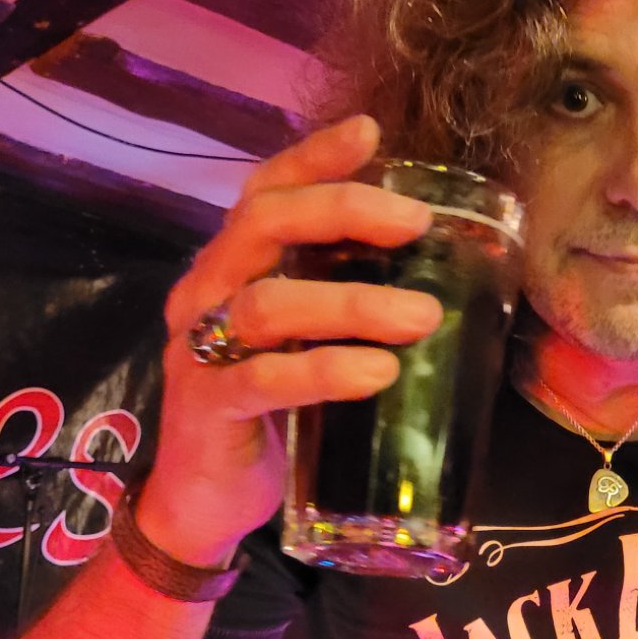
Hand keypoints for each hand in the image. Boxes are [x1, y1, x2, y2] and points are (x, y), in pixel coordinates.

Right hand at [133, 116, 443, 564]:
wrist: (203, 504)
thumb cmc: (267, 414)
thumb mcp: (303, 344)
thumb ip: (339, 303)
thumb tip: (438, 276)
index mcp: (230, 269)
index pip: (263, 192)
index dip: (312, 157)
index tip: (370, 134)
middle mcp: (205, 294)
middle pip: (262, 224)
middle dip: (342, 211)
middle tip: (416, 223)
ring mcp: (199, 351)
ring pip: (269, 303)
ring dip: (352, 303)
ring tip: (422, 317)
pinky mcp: (207, 410)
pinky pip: (265, 379)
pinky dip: (326, 371)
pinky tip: (378, 372)